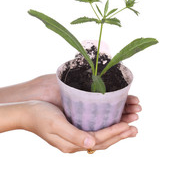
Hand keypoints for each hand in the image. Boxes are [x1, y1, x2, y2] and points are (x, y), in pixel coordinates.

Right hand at [25, 100, 139, 152]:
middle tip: (135, 129)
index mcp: (72, 144)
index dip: (114, 133)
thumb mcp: (55, 124)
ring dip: (116, 132)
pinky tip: (112, 123)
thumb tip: (91, 144)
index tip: (128, 126)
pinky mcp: (75, 128)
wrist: (27, 112)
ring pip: (101, 136)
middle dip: (120, 135)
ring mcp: (76, 136)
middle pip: (103, 141)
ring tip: (130, 127)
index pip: (99, 140)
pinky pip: (95, 130)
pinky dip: (106, 127)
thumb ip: (73, 135)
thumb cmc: (40, 116)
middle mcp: (76, 142)